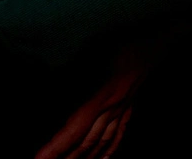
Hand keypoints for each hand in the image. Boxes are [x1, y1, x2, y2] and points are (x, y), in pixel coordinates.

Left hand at [34, 46, 149, 158]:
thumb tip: (56, 81)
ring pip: (101, 143)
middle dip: (65, 157)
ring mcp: (121, 112)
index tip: (40, 158)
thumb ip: (76, 69)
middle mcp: (110, 110)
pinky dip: (109, 151)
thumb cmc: (121, 45)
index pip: (75, 128)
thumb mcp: (95, 52)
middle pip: (86, 142)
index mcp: (101, 96)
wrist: (151, 47)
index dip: (57, 145)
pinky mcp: (128, 109)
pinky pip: (118, 136)